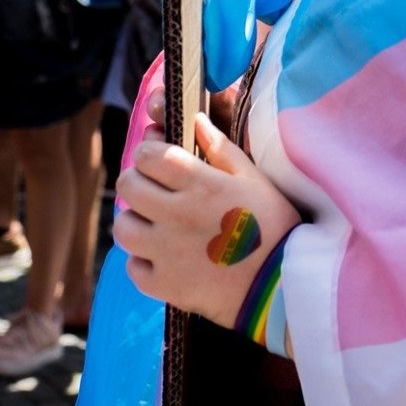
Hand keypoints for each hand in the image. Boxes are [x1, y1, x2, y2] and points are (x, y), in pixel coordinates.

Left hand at [115, 91, 300, 329]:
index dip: (149, 153)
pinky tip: (164, 257)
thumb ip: (221, 149)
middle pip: (128, 186)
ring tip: (156, 224)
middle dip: (137, 181)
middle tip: (155, 190)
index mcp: (200, 184)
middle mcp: (176, 215)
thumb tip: (196, 120)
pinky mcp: (164, 285)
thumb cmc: (274, 225)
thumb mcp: (254, 180)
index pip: (148, 156)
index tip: (159, 160)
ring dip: (136, 220)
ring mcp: (166, 253)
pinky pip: (133, 268)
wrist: (282, 285)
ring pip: (123, 227)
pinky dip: (143, 261)